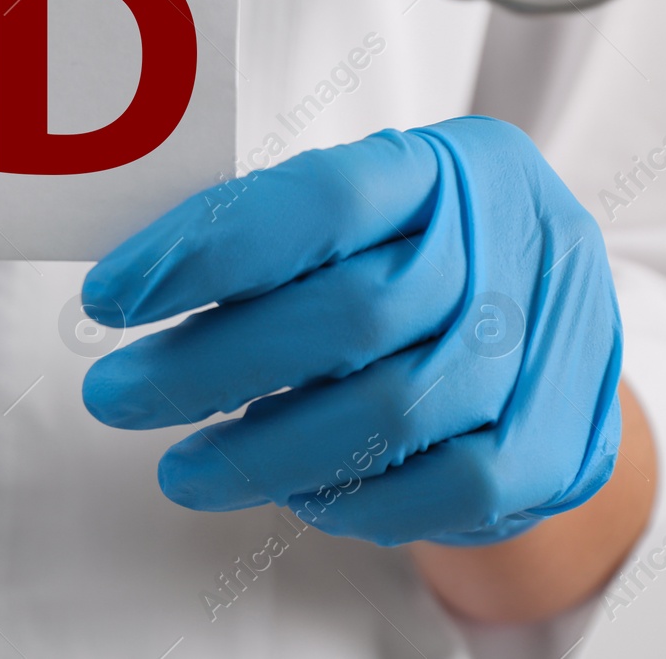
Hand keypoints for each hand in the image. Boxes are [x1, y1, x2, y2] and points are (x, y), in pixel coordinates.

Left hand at [80, 116, 621, 545]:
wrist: (549, 319)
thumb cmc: (417, 249)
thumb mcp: (362, 204)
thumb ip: (268, 230)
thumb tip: (134, 283)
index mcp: (446, 167)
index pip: (320, 201)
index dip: (206, 251)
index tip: (110, 295)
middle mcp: (507, 248)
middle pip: (348, 316)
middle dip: (208, 365)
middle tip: (115, 392)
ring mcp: (542, 350)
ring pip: (388, 414)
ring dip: (260, 453)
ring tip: (179, 468)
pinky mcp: (554, 449)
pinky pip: (440, 490)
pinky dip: (349, 497)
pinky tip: (288, 491)